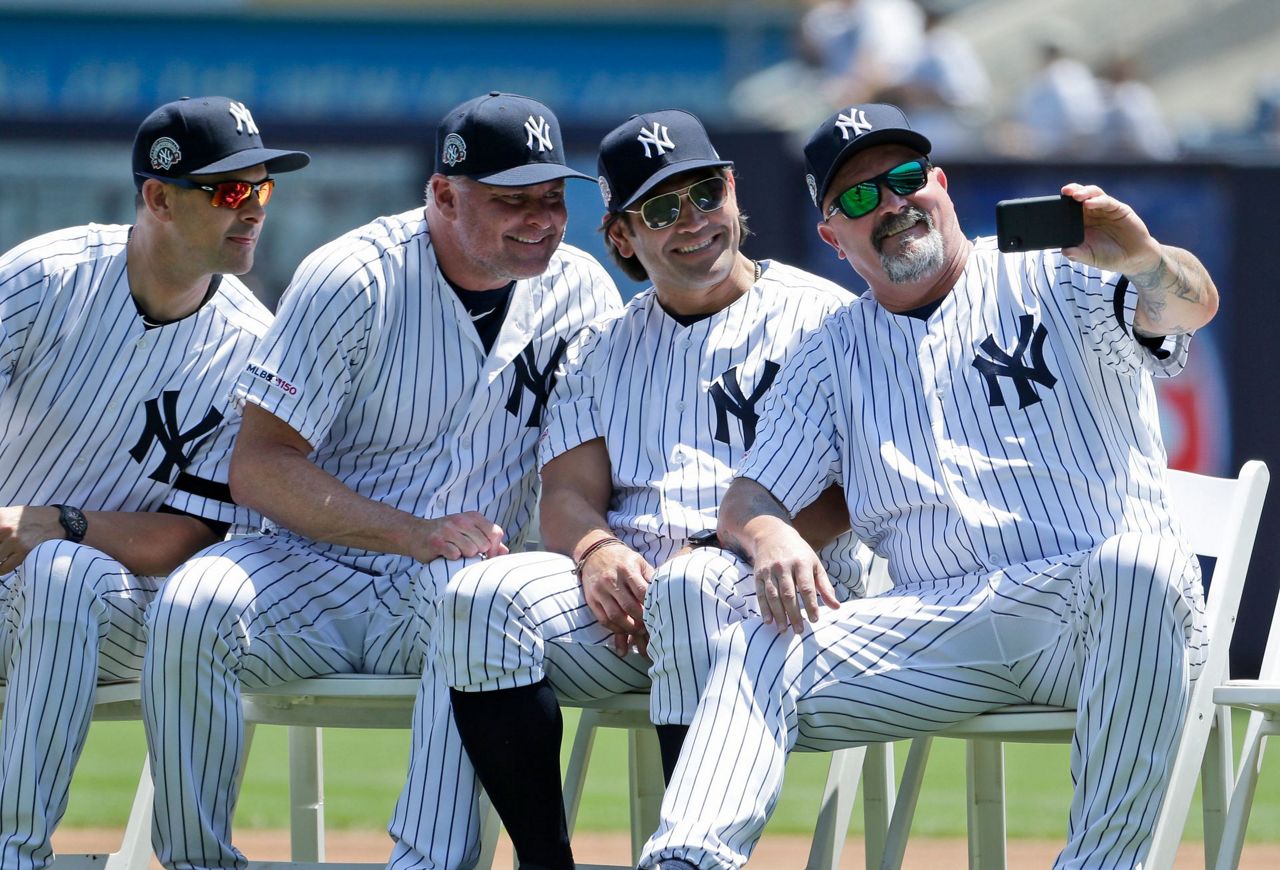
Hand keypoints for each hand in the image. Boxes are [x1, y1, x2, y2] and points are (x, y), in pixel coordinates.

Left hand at [0, 505, 63, 573]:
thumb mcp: (11, 512)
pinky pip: (4, 567)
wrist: (59, 521)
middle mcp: (3, 527)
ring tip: (2, 558)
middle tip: (1, 552)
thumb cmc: (33, 517)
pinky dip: (0, 570)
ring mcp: (13, 540)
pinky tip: (1, 568)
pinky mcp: (24, 551)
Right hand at [417, 512, 507, 561]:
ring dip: (465, 556)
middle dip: (478, 554)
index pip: (495, 532)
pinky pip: (455, 555)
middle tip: (467, 553)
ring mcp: (449, 530)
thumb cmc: (446, 535)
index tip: (486, 555)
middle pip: (484, 544)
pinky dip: (452, 558)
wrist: (416, 533)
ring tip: (456, 553)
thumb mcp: (469, 532)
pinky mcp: (437, 541)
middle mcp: (462, 520)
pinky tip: (446, 555)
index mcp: (473, 517)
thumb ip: (487, 540)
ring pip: (471, 550)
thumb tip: (505, 551)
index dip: (494, 548)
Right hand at [579, 541, 653, 655]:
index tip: (656, 614)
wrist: (595, 552)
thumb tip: (663, 596)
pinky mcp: (591, 599)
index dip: (650, 606)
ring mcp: (599, 590)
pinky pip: (603, 619)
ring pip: (615, 616)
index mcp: (627, 569)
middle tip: (648, 628)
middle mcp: (611, 580)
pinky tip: (623, 629)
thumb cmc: (622, 559)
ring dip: (628, 628)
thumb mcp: (639, 562)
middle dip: (641, 621)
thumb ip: (650, 578)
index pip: (641, 593)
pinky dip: (614, 628)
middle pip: (628, 607)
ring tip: (637, 631)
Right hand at [751, 524, 840, 634]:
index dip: (811, 605)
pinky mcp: (758, 574)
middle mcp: (784, 566)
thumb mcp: (814, 565)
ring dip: (779, 615)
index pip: (806, 587)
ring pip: (773, 596)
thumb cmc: (798, 553)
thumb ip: (825, 586)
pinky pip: (760, 594)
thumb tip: (836, 607)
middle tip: (800, 630)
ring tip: (784, 630)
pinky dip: (764, 608)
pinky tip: (769, 621)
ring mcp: (769, 570)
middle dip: (794, 614)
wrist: (772, 535)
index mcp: (801, 563)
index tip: (814, 620)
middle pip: (789, 594)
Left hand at [1060, 183, 1161, 275]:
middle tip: (1064, 191)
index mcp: (1082, 222)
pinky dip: (1098, 201)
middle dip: (1072, 191)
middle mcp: (1093, 212)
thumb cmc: (1109, 256)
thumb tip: (1064, 251)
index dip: (1061, 202)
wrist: (1133, 259)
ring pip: (1093, 194)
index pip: (1069, 207)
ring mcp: (1106, 209)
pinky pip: (1107, 202)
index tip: (1050, 202)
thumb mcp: (1089, 257)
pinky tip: (1089, 204)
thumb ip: (1077, 253)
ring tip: (1075, 196)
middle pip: (1080, 196)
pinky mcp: (1119, 209)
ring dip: (1084, 192)